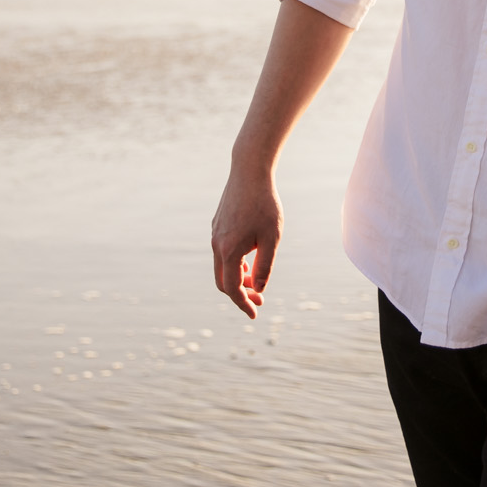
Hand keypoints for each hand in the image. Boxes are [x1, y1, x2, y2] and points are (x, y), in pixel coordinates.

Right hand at [211, 168, 281, 317]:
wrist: (249, 172)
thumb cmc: (265, 205)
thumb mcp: (271, 238)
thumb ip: (265, 266)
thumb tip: (260, 288)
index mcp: (229, 251)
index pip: (232, 288)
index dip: (244, 304)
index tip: (255, 314)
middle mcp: (216, 245)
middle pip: (223, 281)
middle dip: (240, 293)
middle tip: (260, 298)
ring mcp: (215, 234)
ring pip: (222, 266)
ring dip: (238, 277)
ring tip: (258, 279)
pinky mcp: (217, 225)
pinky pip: (222, 252)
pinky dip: (235, 263)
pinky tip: (250, 259)